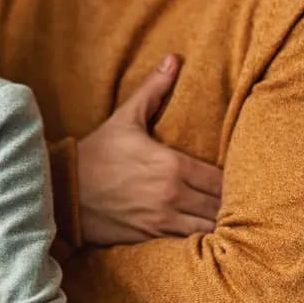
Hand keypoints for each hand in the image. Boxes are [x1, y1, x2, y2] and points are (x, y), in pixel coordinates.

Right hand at [76, 54, 223, 246]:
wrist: (63, 192)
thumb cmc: (95, 155)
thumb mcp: (125, 119)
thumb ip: (153, 90)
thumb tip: (174, 59)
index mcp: (171, 164)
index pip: (221, 178)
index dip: (234, 180)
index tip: (239, 177)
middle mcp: (172, 194)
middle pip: (220, 204)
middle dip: (231, 202)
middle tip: (240, 198)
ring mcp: (162, 220)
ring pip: (209, 227)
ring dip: (218, 222)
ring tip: (227, 218)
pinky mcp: (151, 238)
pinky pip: (188, 243)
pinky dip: (200, 239)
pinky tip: (206, 236)